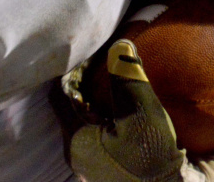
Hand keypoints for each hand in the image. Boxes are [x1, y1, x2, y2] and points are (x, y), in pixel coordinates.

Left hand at [69, 40, 187, 181]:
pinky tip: (122, 110)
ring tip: (114, 83)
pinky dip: (105, 117)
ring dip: (96, 101)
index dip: (74, 72)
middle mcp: (75, 153)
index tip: (93, 56)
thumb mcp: (142, 111)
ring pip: (83, 121)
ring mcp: (89, 164)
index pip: (61, 94)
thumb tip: (119, 45)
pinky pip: (96, 134)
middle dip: (86, 85)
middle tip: (104, 65)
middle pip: (71, 108)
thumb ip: (127, 76)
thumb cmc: (152, 155)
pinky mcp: (104, 169)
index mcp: (75, 139)